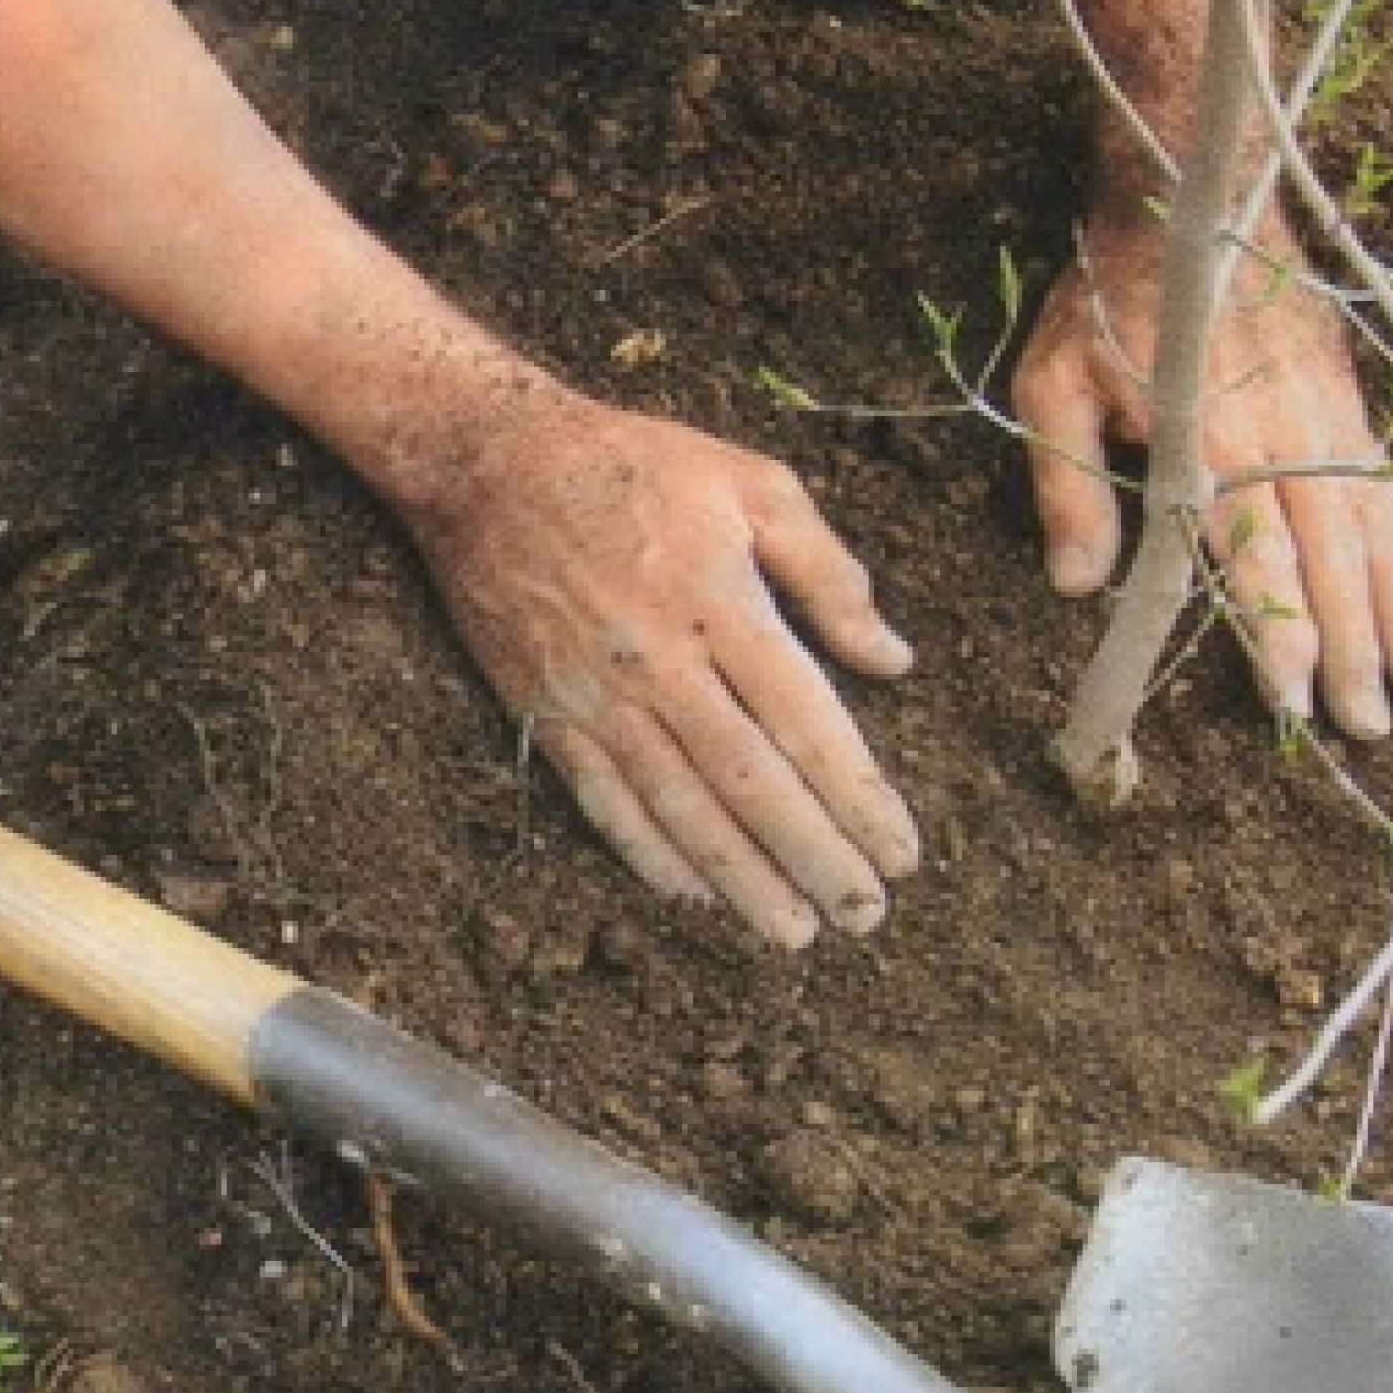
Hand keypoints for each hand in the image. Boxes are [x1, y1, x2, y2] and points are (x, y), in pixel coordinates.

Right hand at [400, 375, 918, 946]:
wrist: (491, 461)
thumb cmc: (639, 465)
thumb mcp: (754, 483)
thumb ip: (829, 574)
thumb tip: (892, 660)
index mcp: (720, 602)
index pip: (805, 721)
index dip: (857, 795)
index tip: (902, 850)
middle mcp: (659, 661)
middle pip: (749, 781)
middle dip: (814, 856)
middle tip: (867, 915)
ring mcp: (596, 695)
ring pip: (678, 808)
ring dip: (741, 878)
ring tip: (794, 931)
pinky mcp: (545, 712)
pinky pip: (603, 800)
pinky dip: (650, 854)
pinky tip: (694, 894)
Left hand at [1012, 215, 1392, 736]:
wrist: (1200, 194)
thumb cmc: (1112, 297)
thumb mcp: (1054, 382)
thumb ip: (1067, 485)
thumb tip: (1078, 586)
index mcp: (1212, 434)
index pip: (1255, 549)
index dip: (1277, 627)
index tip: (1294, 697)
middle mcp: (1286, 429)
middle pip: (1331, 553)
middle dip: (1353, 645)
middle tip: (1369, 723)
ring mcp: (1329, 413)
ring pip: (1377, 526)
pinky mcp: (1350, 399)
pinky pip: (1391, 489)